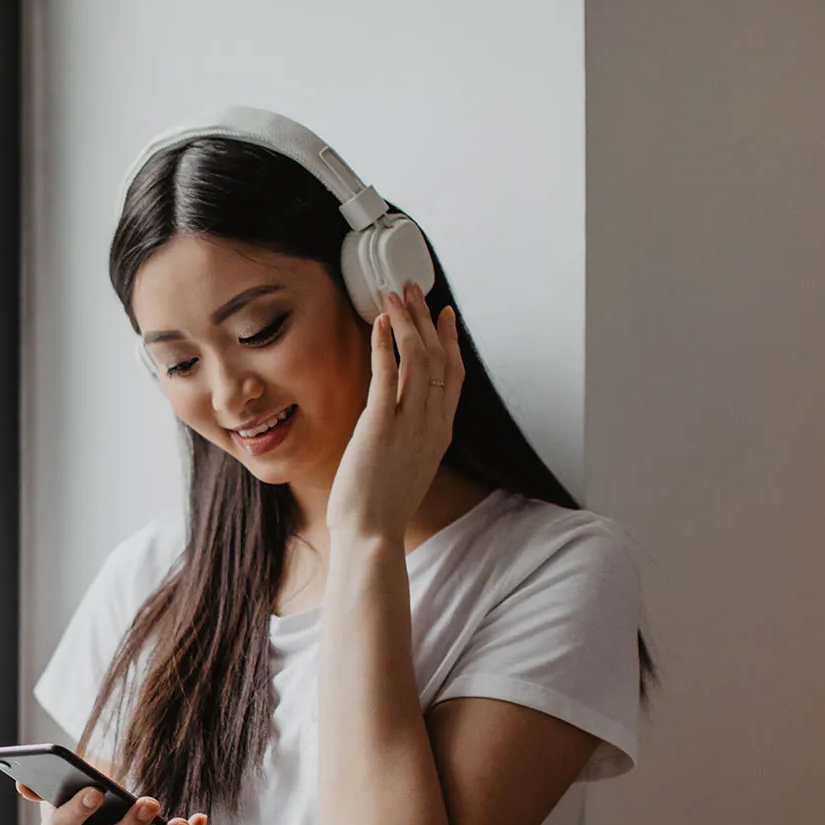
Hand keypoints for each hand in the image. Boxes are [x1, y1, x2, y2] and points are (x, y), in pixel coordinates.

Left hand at [326, 280, 464, 540]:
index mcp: (439, 433)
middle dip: (425, 319)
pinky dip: (385, 345)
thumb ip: (406, 438)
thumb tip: (393, 422)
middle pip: (437, 359)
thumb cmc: (380, 508)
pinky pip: (386, 376)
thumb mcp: (405, 467)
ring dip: (405, 322)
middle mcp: (431, 424)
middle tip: (413, 289)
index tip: (442, 314)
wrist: (371, 535)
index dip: (449, 341)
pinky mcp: (380, 427)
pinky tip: (378, 324)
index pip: (452, 377)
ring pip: (417, 360)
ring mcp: (409, 424)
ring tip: (394, 295)